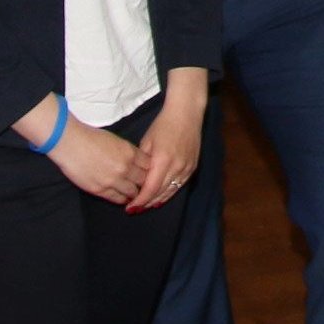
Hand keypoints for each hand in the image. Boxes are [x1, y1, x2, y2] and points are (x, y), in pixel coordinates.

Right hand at [41, 117, 146, 203]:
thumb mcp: (116, 140)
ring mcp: (113, 180)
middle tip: (143, 186)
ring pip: (133, 192)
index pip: (149, 166)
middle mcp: (124, 167)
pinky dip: (122, 199)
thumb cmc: (90, 138)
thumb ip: (128, 152)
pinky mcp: (100, 190)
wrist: (71, 143)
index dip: (150, 171)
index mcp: (129, 152)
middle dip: (144, 183)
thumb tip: (136, 161)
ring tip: (134, 195)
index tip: (148, 174)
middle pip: (143, 180)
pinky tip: (123, 198)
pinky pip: (117, 199)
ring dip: (134, 194)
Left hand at [128, 70, 207, 210]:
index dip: (140, 201)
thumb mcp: (147, 142)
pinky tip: (161, 197)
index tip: (130, 207)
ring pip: (171, 192)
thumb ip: (142, 163)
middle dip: (147, 203)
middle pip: (160, 193)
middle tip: (135, 209)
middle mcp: (176, 167)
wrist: (186, 114)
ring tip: (146, 206)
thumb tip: (135, 180)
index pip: (150, 189)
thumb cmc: (163, 125)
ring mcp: (186, 168)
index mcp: (163, 160)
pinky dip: (169, 193)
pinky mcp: (192, 167)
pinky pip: (180, 185)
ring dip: (158, 200)